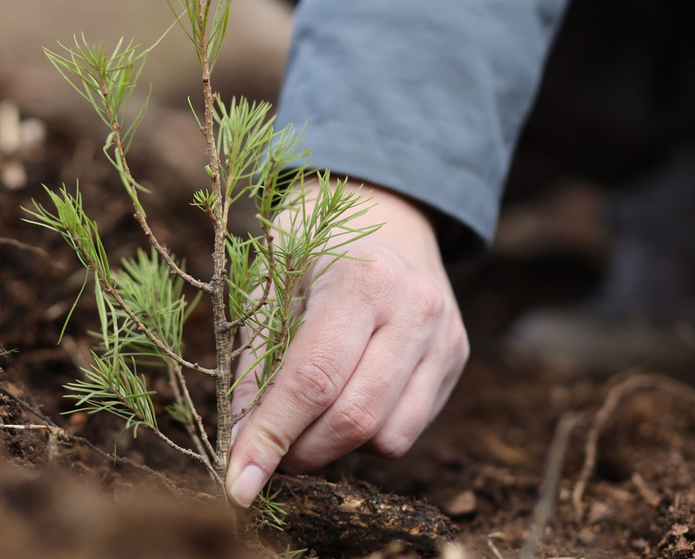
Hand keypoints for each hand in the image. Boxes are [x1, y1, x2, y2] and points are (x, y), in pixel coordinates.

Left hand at [225, 183, 468, 506]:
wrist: (386, 210)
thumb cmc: (314, 247)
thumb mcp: (271, 285)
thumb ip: (257, 364)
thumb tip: (239, 444)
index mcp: (362, 280)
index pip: (312, 381)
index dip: (271, 438)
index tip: (238, 484)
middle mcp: (414, 309)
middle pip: (354, 418)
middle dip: (299, 453)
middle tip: (265, 453)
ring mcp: (444, 336)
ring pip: (387, 436)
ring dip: (334, 449)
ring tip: (305, 422)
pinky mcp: (456, 358)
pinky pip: (409, 428)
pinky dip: (368, 435)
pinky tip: (346, 402)